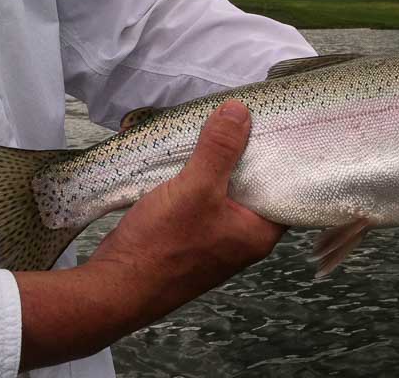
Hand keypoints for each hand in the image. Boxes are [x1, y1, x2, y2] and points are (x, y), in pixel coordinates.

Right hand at [16, 100, 281, 370]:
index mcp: (258, 233)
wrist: (113, 288)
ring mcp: (214, 240)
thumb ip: (220, 149)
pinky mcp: (188, 238)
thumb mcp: (196, 189)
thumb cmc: (162, 245)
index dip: (283, 158)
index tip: (278, 127)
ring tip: (216, 129)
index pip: (285, 190)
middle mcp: (242, 239)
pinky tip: (188, 157)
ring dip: (218, 166)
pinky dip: (197, 179)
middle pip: (254, 188)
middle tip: (244, 119)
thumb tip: (239, 110)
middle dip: (246, 155)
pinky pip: (201, 201)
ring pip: (225, 193)